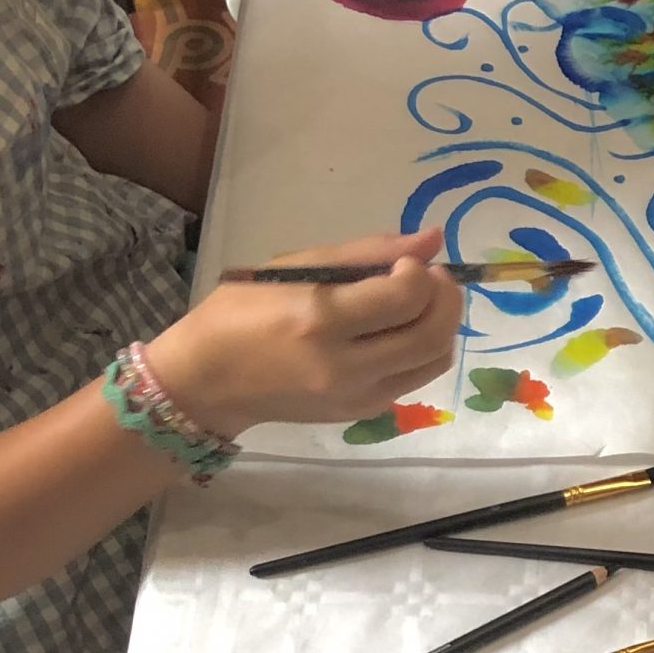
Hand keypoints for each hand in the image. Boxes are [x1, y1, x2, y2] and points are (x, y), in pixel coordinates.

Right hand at [144, 235, 463, 438]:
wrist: (207, 382)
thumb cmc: (240, 313)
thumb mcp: (292, 267)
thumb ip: (365, 253)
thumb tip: (430, 239)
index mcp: (319, 319)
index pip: (404, 297)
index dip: (422, 273)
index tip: (408, 262)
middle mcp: (343, 364)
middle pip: (431, 334)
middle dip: (446, 299)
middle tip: (433, 278)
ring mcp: (356, 396)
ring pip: (433, 361)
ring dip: (442, 326)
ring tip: (421, 303)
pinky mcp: (361, 413)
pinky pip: (414, 379)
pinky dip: (422, 351)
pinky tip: (401, 331)